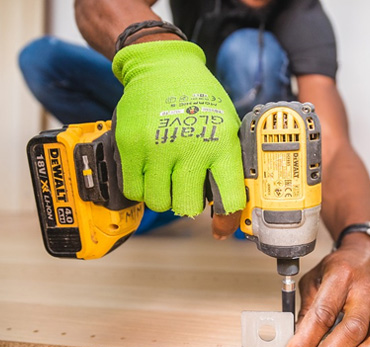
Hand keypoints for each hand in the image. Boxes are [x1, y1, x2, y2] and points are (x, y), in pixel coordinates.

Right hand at [112, 41, 245, 223]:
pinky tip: (148, 172)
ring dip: (163, 196)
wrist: (162, 67)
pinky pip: (133, 191)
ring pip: (159, 203)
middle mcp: (191, 147)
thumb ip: (227, 163)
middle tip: (185, 189)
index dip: (226, 219)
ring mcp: (158, 147)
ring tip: (165, 176)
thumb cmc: (198, 99)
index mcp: (222, 143)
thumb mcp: (226, 125)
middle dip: (187, 204)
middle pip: (188, 208)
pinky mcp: (130, 146)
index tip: (221, 227)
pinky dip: (141, 188)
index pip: (229, 198)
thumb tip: (228, 206)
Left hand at [281, 233, 369, 346]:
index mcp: (339, 277)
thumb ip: (307, 308)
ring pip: (368, 336)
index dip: (304, 340)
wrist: (363, 255)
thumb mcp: (314, 280)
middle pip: (349, 328)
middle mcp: (362, 290)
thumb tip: (296, 338)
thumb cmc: (337, 267)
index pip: (321, 313)